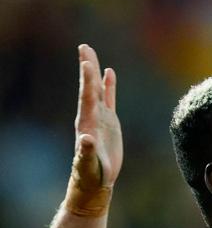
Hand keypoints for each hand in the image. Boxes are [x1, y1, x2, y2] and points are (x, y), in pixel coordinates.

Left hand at [73, 44, 121, 190]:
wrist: (96, 180)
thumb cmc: (91, 174)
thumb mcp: (89, 165)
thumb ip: (86, 152)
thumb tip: (86, 139)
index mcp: (86, 124)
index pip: (87, 98)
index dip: (88, 81)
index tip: (87, 63)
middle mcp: (91, 116)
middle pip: (88, 87)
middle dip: (86, 68)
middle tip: (84, 47)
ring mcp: (100, 117)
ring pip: (97, 89)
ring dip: (94, 71)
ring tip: (91, 52)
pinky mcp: (109, 121)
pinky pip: (109, 99)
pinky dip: (109, 85)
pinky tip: (109, 72)